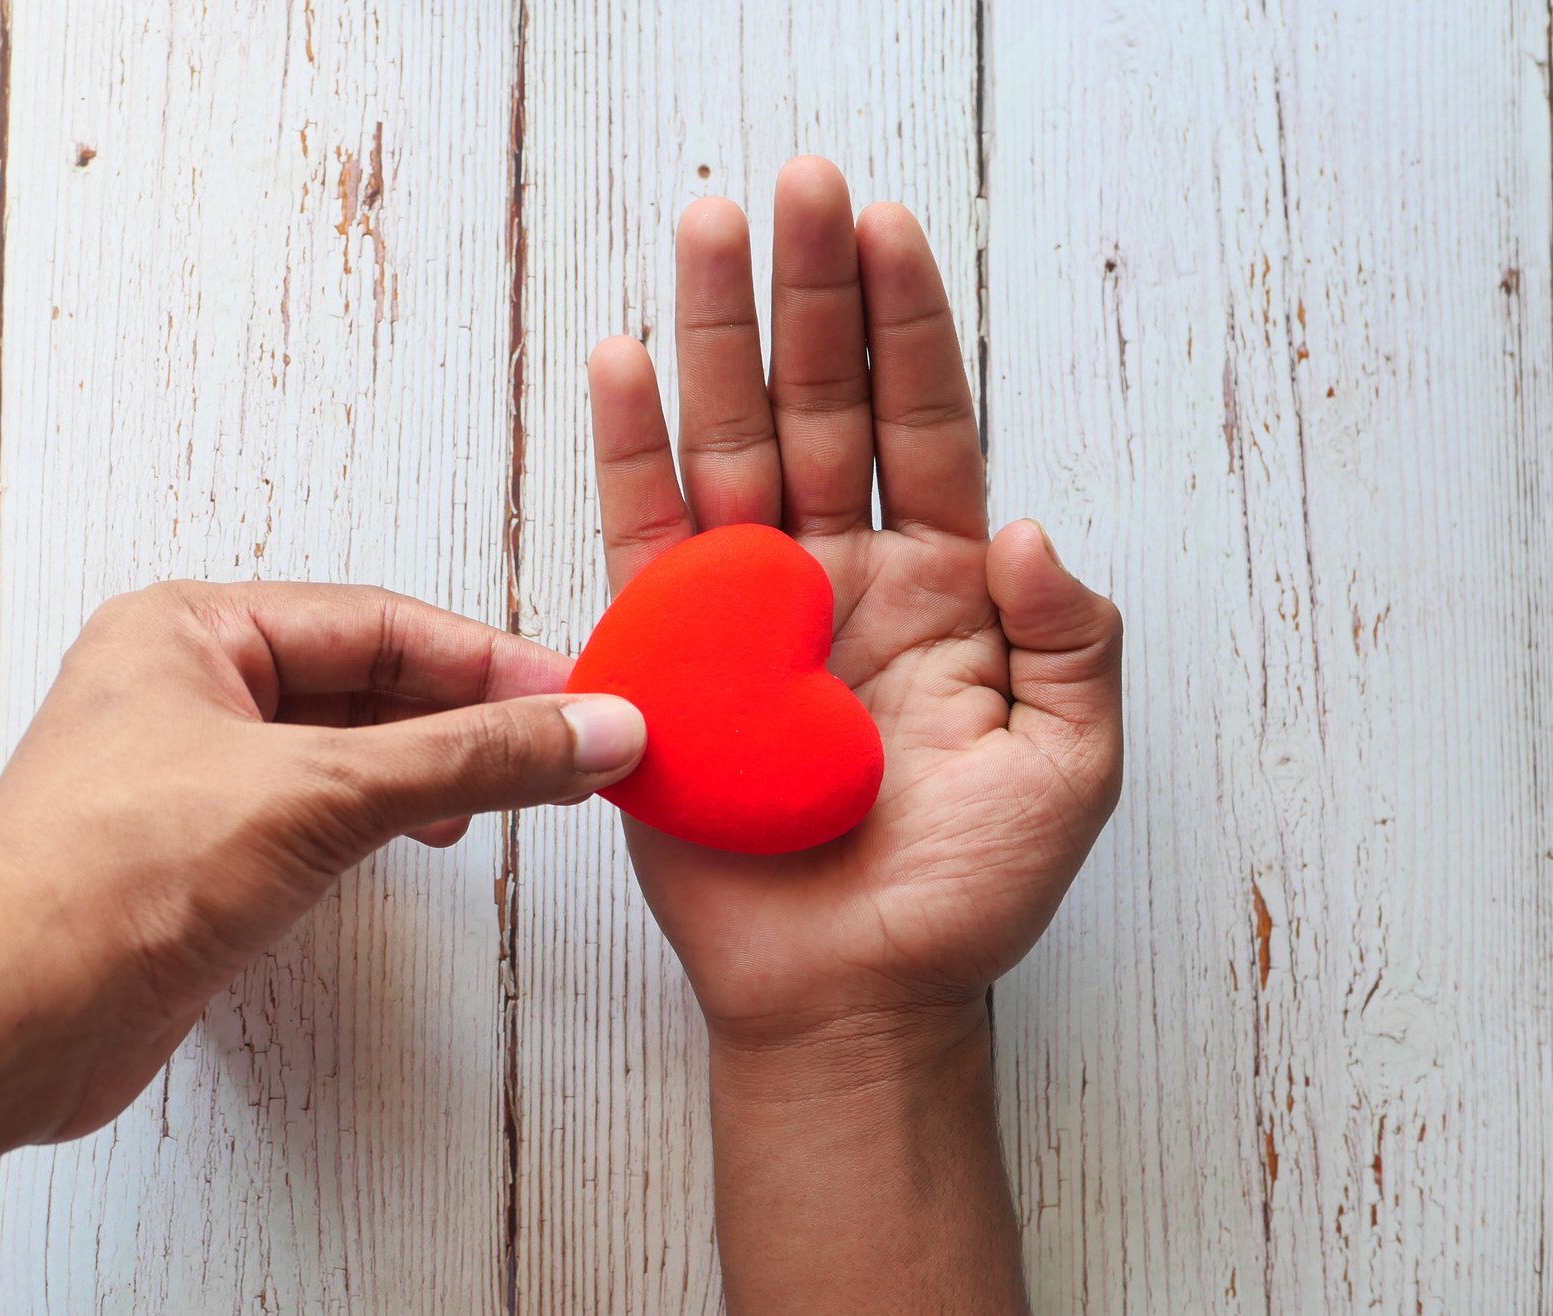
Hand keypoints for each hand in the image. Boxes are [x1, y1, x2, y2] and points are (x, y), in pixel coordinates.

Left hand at [0, 581, 645, 1137]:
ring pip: (344, 751)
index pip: (376, 623)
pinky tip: (423, 841)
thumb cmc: (109, 878)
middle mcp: (185, 690)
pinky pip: (317, 815)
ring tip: (511, 796)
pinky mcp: (196, 859)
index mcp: (191, 630)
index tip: (575, 696)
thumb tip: (586, 730)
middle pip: (365, 682)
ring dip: (431, 771)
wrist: (3, 1015)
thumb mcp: (322, 792)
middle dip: (466, 715)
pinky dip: (384, 822)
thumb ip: (469, 759)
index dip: (485, 661)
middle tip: (563, 746)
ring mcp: (189, 777)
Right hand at [586, 157, 1122, 1054]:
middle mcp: (840, 576)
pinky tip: (624, 361)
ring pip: (731, 445)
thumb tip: (1030, 527)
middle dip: (812, 294)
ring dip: (719, 337)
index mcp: (943, 588)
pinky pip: (642, 537)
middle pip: (822, 407)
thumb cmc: (965, 895)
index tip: (892, 226)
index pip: (927, 427)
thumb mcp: (1071, 771)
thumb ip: (1074, 644)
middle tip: (798, 185)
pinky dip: (629, 452)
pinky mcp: (667, 657)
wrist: (851, 993)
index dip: (911, 327)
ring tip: (710, 228)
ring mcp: (750, 610)